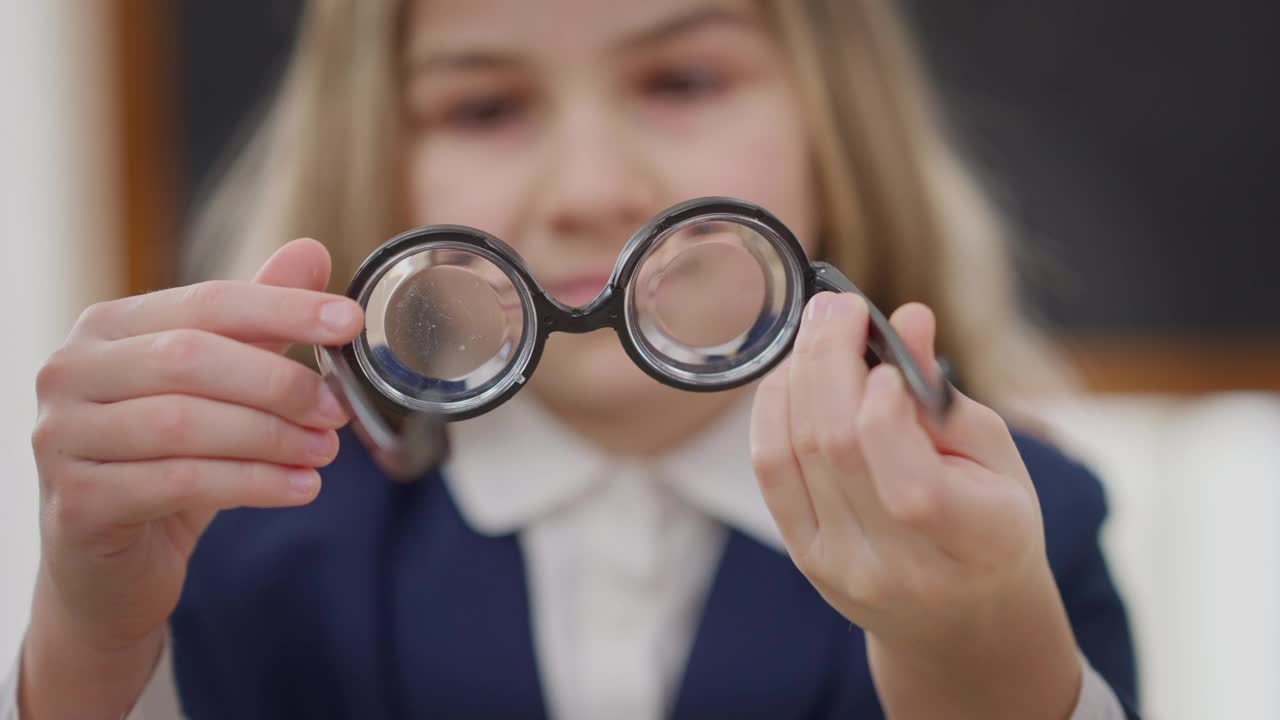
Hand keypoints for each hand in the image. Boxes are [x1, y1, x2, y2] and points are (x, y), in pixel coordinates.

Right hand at [20, 239, 362, 718]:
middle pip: (191, 358)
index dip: (283, 308)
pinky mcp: (77, 502)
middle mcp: (71, 372)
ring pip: (185, 423)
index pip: (206, 302)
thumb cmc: (166, 462)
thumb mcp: (216, 388)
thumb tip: (311, 253)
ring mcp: (63, 438)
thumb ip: (256, 322)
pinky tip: (300, 487)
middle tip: (336, 410)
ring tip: (325, 452)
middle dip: (278, 382)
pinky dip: (252, 483)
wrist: (109, 567)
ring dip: (271, 437)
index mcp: (107, 328)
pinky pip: (178, 482)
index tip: (348, 322)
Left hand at [750, 293, 1080, 718]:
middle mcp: (897, 566)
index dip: (886, 403)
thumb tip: (906, 319)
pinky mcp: (803, 555)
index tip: (885, 347)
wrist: (958, 618)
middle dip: (828, 359)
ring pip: (793, 452)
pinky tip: (790, 374)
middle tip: (836, 306)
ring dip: (797, 375)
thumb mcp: (997, 459)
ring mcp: (840, 566)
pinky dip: (773, 409)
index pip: (910, 483)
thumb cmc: (990, 525)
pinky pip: (770, 469)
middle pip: (835, 448)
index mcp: (972, 542)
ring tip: (818, 329)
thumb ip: (945, 395)